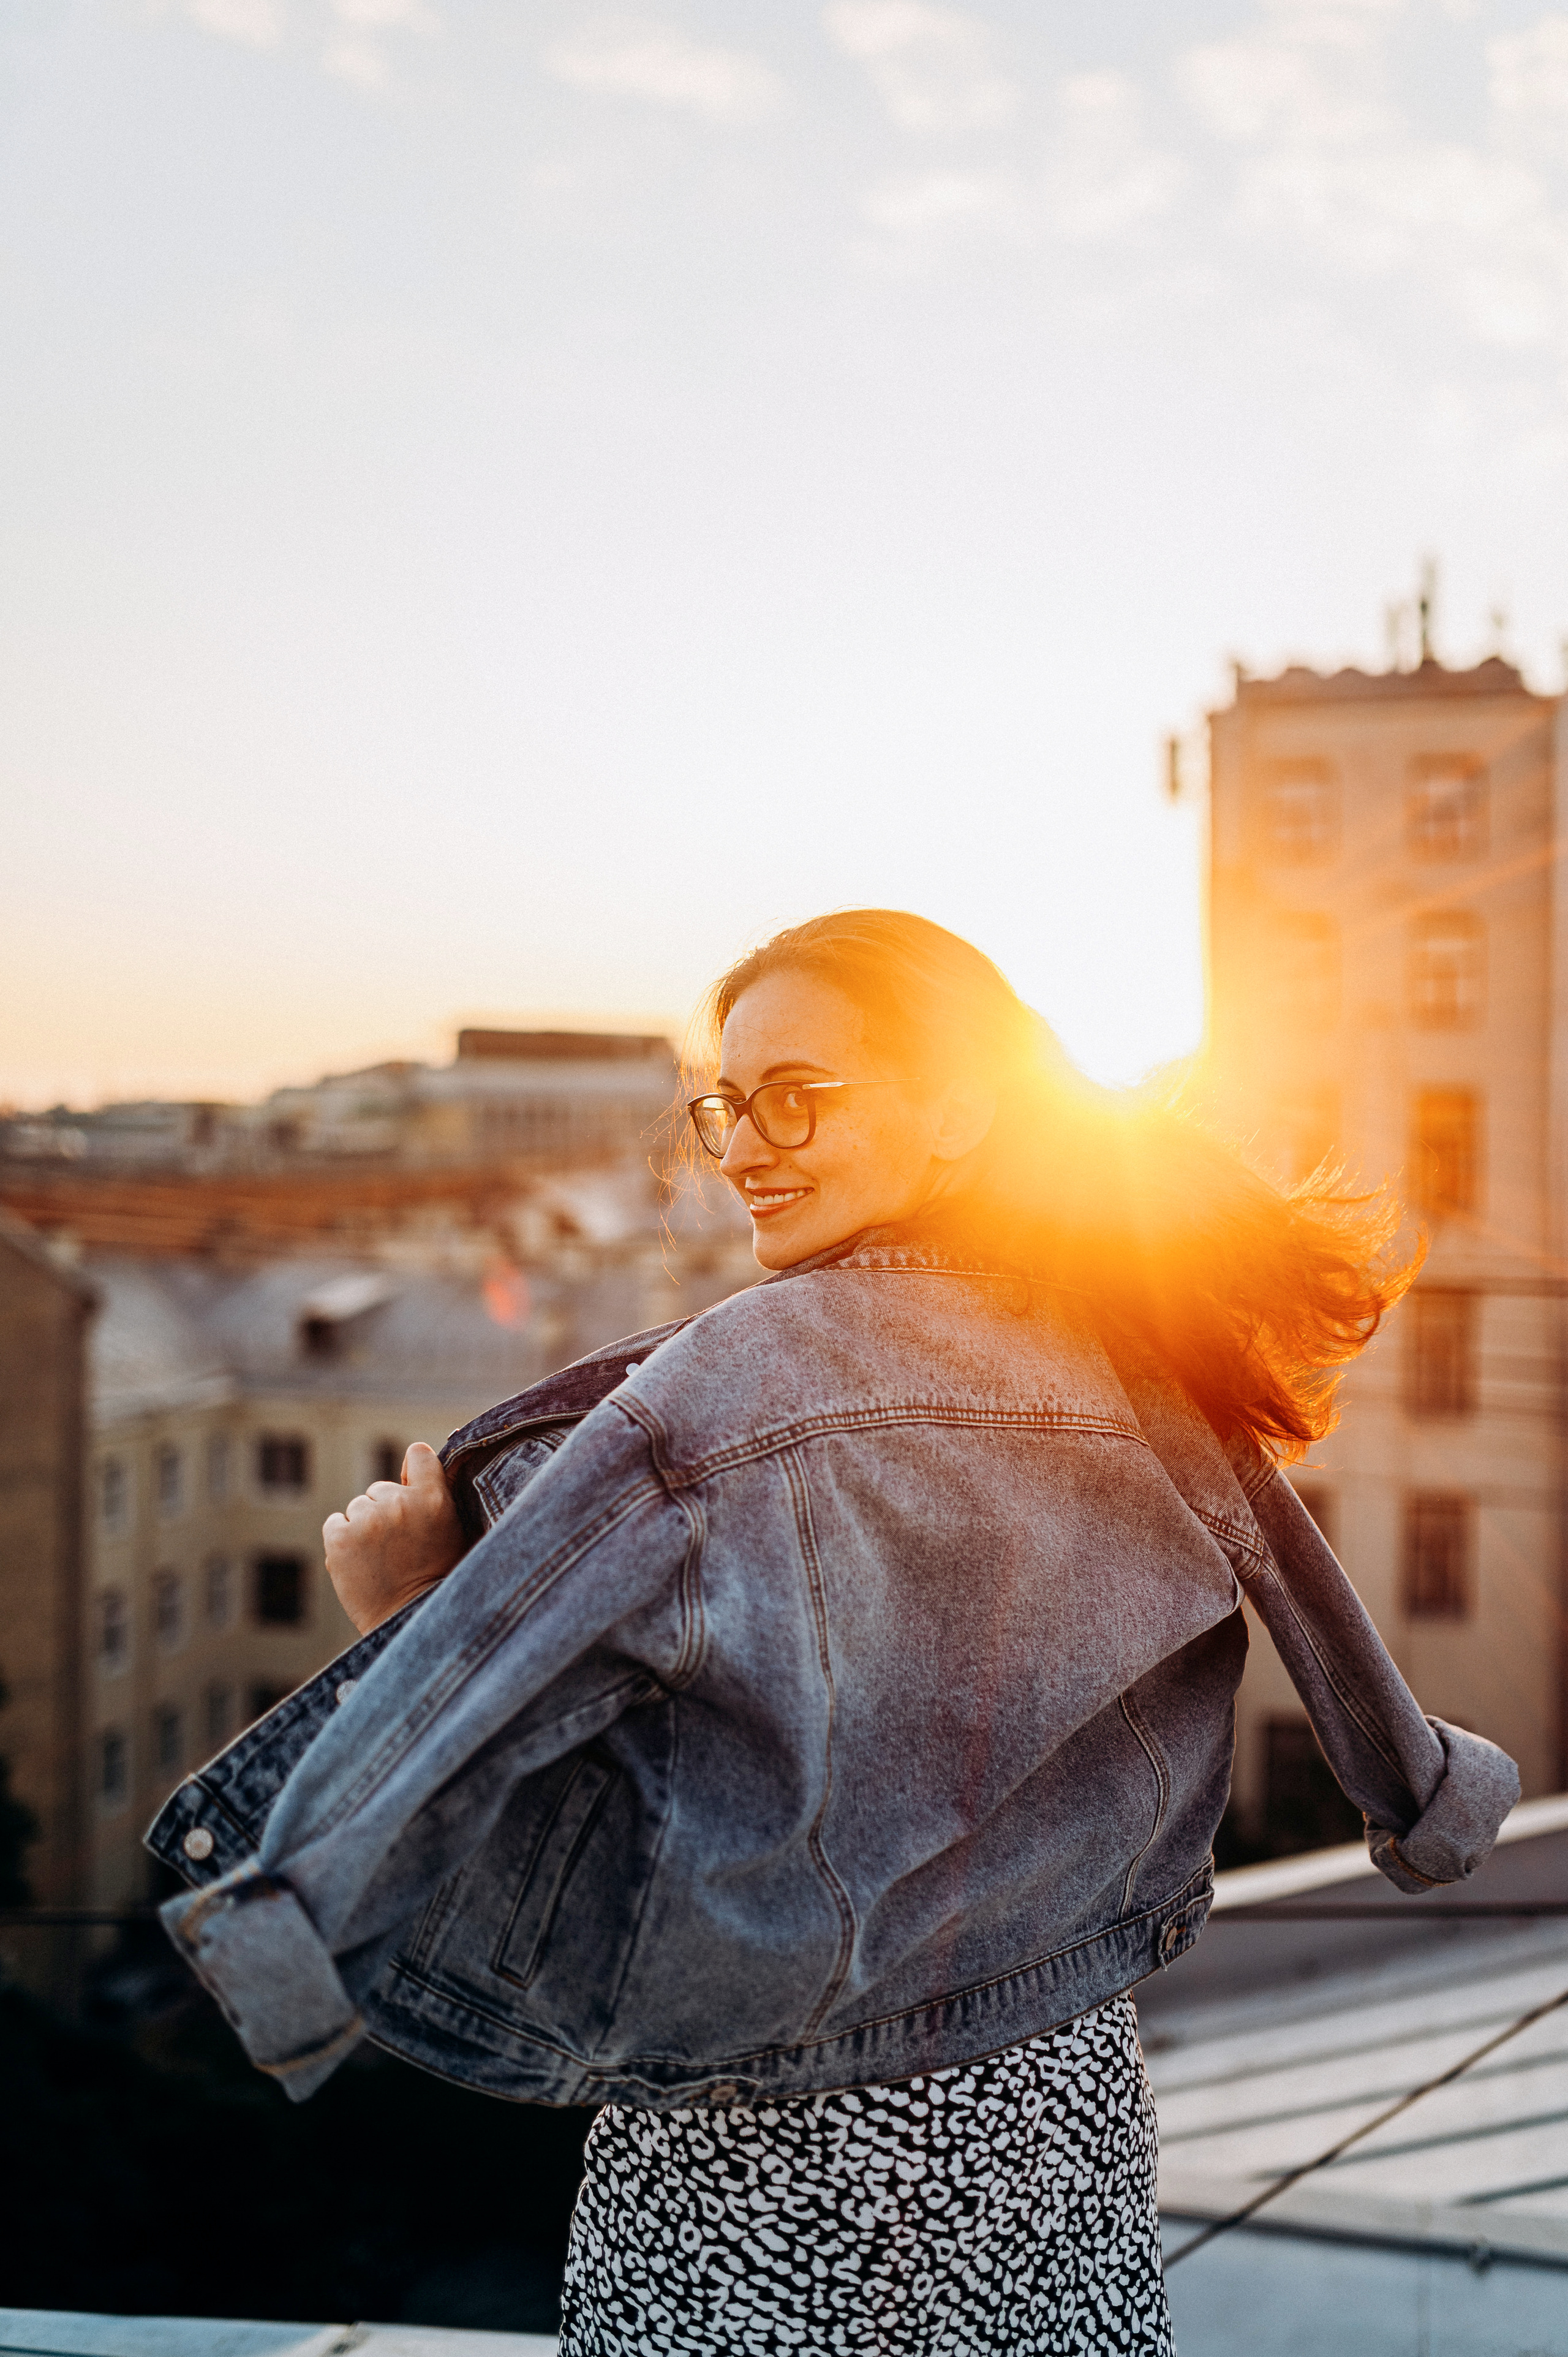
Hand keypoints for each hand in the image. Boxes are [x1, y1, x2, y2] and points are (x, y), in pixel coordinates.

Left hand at [323, 1444, 468, 1636]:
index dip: (414, 1469)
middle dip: (386, 1512)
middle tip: (399, 1547)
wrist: (407, 1622)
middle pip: (380, 1490)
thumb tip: (413, 1457)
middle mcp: (400, 1503)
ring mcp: (368, 1520)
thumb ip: (436, 1496)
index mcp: (434, 1499)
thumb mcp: (454, 1533)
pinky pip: (335, 1524)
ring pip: (357, 1508)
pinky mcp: (339, 1537)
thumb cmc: (436, 1580)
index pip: (419, 1455)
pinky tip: (361, 1563)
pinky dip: (342, 1540)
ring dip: (364, 1528)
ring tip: (381, 1560)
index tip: (414, 1486)